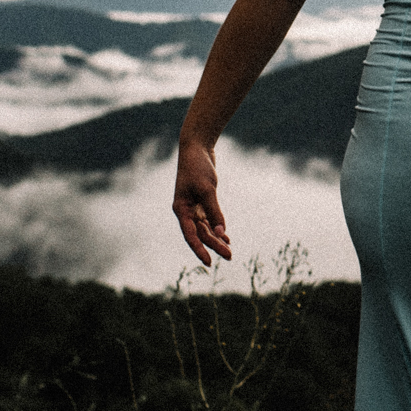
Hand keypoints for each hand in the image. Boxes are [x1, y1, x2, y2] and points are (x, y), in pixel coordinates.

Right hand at [172, 141, 231, 264]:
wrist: (196, 147)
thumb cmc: (197, 167)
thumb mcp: (207, 189)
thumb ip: (214, 211)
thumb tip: (221, 232)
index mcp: (181, 209)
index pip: (190, 235)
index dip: (200, 250)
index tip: (209, 263)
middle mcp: (185, 210)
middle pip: (200, 233)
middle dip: (214, 245)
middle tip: (229, 256)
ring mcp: (193, 206)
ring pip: (205, 228)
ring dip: (217, 238)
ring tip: (229, 250)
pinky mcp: (201, 200)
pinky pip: (208, 219)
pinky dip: (217, 227)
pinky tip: (226, 236)